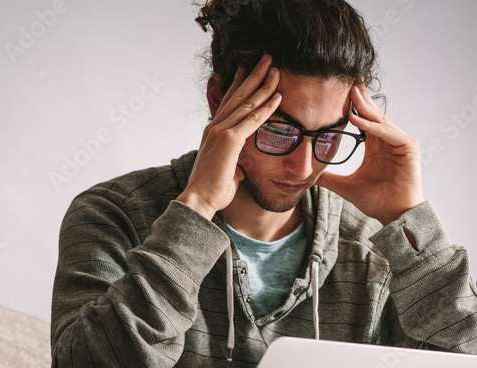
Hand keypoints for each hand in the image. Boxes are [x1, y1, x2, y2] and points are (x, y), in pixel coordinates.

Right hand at [177, 55, 281, 220]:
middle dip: (253, 75)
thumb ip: (232, 166)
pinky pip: (252, 119)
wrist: (199, 200)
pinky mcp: (229, 140)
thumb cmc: (211, 191)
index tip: (247, 70)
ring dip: (263, 84)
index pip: (228, 102)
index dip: (239, 85)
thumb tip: (239, 171)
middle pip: (237, 95)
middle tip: (266, 59)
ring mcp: (221, 131)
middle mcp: (215, 127)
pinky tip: (278, 96)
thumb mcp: (224, 173)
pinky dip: (266, 107)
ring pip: (246, 102)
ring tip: (276, 69)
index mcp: (212, 132)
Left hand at [318, 83, 424, 225]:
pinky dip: (373, 127)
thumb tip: (310, 177)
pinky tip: (358, 120)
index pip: (364, 120)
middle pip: (373, 115)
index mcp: (376, 145)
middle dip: (361, 99)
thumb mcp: (346, 186)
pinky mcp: (408, 147)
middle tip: (348, 81)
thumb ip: (330, 179)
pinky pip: (389, 133)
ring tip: (351, 95)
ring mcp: (400, 142)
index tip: (340, 92)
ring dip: (365, 108)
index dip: (354, 106)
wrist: (393, 214)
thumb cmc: (376, 200)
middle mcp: (388, 140)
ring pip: (380, 121)